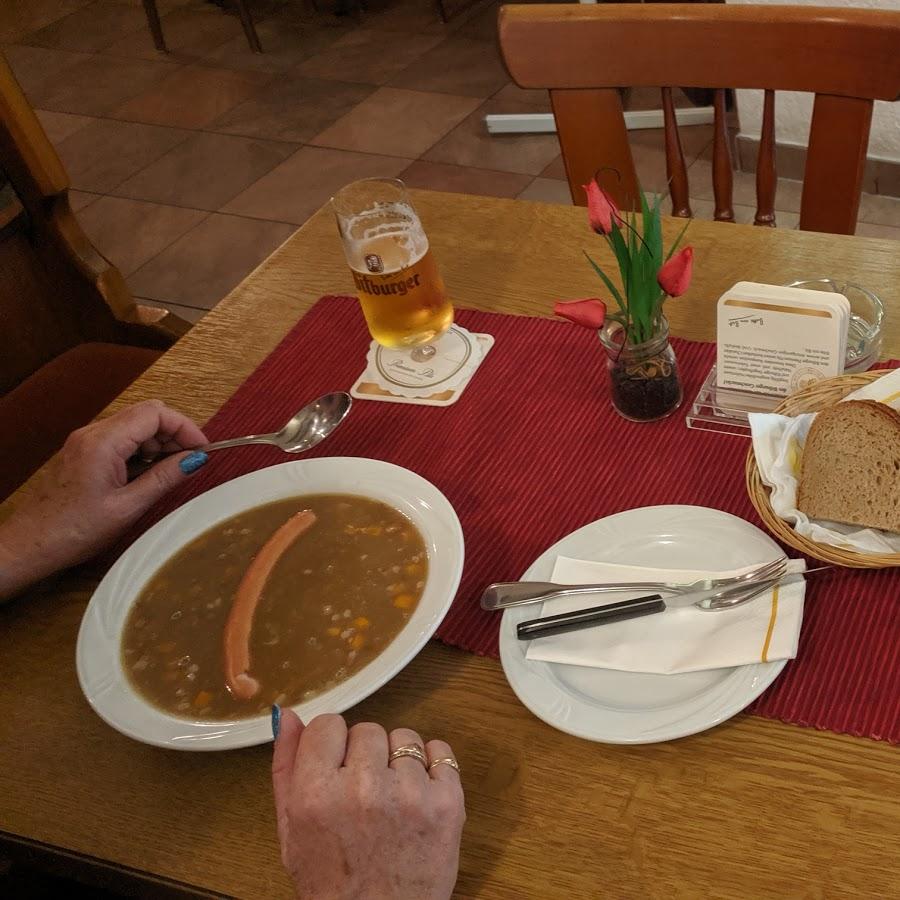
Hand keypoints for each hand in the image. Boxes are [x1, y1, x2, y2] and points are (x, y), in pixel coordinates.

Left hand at [0, 400, 207, 598]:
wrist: (32, 543)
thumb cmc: (74, 530)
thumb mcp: (128, 507)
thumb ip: (164, 478)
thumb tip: (195, 460)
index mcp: (103, 442)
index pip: (155, 413)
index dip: (185, 427)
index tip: (202, 450)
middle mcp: (92, 433)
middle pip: (146, 414)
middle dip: (174, 433)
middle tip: (190, 461)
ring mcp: (86, 440)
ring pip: (135, 424)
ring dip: (158, 442)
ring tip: (170, 471)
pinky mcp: (84, 450)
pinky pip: (121, 437)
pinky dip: (141, 449)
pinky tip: (147, 474)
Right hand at [272, 711, 464, 899]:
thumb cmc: (332, 882)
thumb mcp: (291, 830)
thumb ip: (285, 767)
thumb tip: (287, 715)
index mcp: (316, 794)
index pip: (328, 724)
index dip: (333, 747)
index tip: (337, 770)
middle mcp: (362, 788)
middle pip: (367, 730)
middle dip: (365, 757)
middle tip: (364, 796)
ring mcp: (409, 795)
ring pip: (404, 739)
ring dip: (399, 762)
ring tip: (392, 800)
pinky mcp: (447, 804)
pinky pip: (441, 752)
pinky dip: (433, 767)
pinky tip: (419, 795)